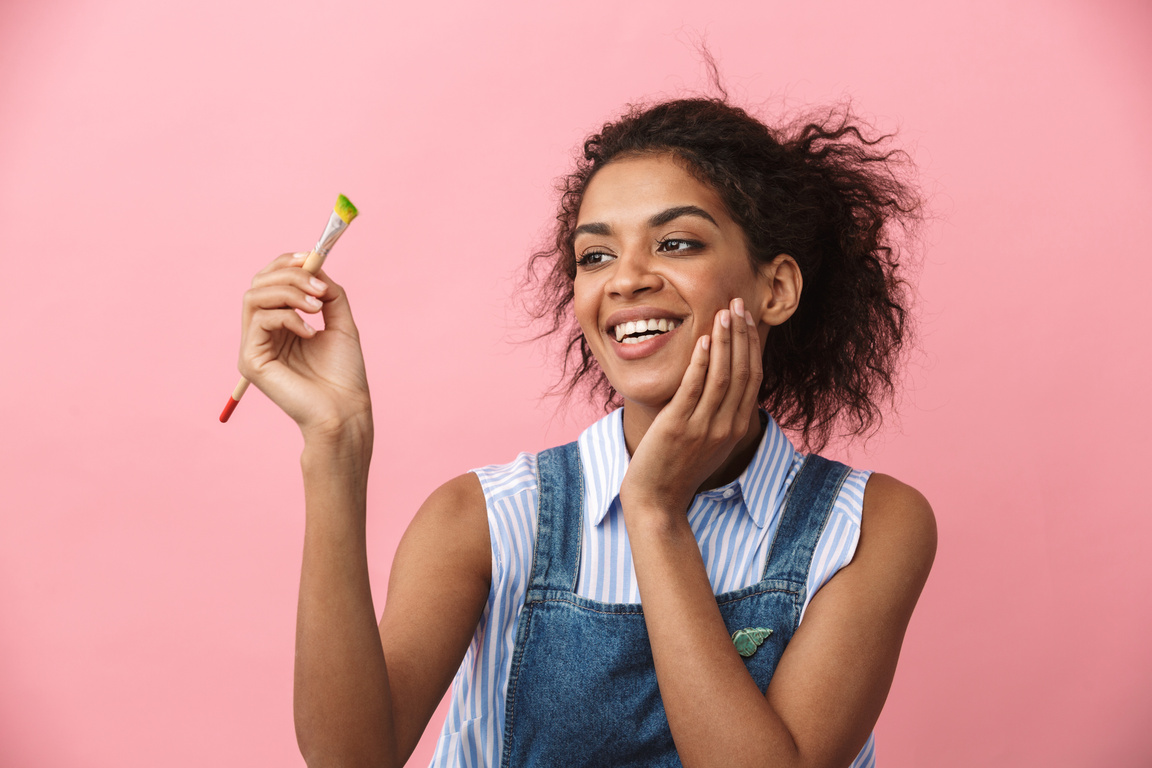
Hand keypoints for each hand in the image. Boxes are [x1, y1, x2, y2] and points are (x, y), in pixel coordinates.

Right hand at [237, 252, 371, 440]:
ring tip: (317, 308)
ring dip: (289, 292)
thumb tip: (315, 265)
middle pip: (258, 283)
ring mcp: (253, 347)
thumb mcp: (340, 322)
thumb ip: (327, 293)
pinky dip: (288, 317)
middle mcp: (262, 334)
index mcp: (281, 324)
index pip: (270, 281)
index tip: (312, 256)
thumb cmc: (344, 374)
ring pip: (254, 296)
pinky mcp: (250, 361)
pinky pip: (260, 320)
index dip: (287, 264)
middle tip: (319, 288)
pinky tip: (311, 333)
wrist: (345, 410)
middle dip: (290, 275)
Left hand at [619, 297, 763, 517]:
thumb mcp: (708, 441)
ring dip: (724, 341)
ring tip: (723, 313)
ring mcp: (703, 427)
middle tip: (737, 304)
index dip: (751, 345)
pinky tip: (702, 339)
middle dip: (741, 335)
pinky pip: (694, 389)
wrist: (657, 499)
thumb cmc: (678, 467)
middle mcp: (726, 426)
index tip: (747, 318)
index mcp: (736, 428)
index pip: (752, 378)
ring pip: (721, 376)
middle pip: (741, 372)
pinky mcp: (678, 427)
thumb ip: (719, 414)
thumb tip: (721, 381)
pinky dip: (700, 362)